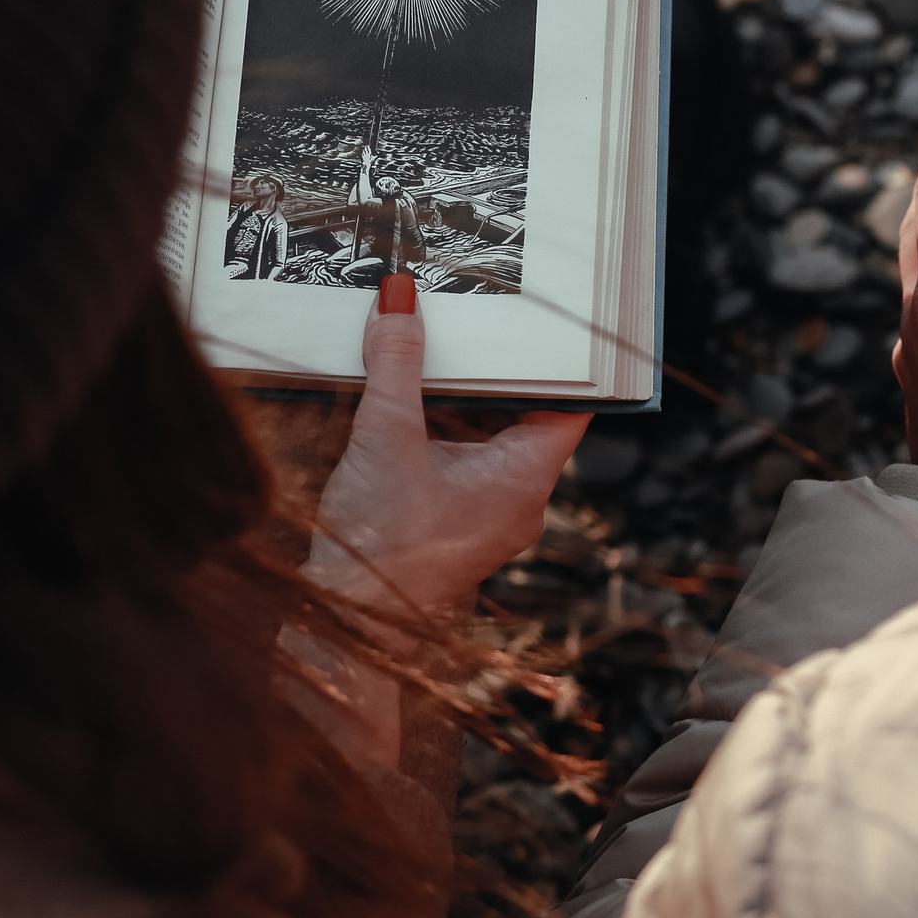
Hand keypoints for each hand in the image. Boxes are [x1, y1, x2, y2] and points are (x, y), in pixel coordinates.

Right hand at [308, 286, 586, 617]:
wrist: (346, 618)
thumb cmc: (379, 544)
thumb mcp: (385, 434)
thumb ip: (394, 362)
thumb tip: (399, 299)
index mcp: (525, 477)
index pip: (572, 403)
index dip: (562, 357)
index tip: (544, 314)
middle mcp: (517, 497)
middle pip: (524, 411)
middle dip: (494, 365)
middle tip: (476, 313)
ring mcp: (486, 512)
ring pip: (488, 434)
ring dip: (461, 395)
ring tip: (435, 342)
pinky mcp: (453, 520)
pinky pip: (461, 458)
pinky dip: (439, 426)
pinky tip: (406, 397)